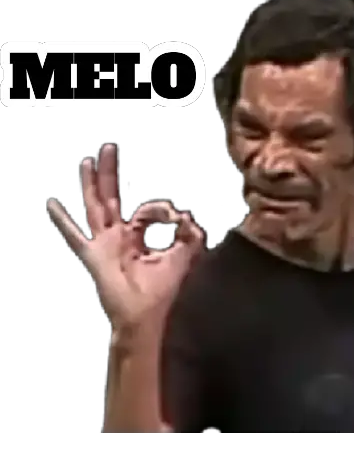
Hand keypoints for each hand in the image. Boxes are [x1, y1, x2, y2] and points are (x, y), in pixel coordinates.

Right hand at [47, 143, 203, 328]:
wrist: (145, 315)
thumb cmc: (162, 290)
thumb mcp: (184, 255)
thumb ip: (189, 233)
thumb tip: (184, 214)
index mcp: (138, 236)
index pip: (146, 210)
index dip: (160, 209)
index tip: (174, 215)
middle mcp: (119, 236)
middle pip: (112, 198)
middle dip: (110, 173)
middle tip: (109, 149)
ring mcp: (104, 244)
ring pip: (96, 207)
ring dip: (92, 184)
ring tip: (88, 162)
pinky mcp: (94, 254)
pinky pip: (76, 235)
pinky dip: (63, 221)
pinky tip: (52, 205)